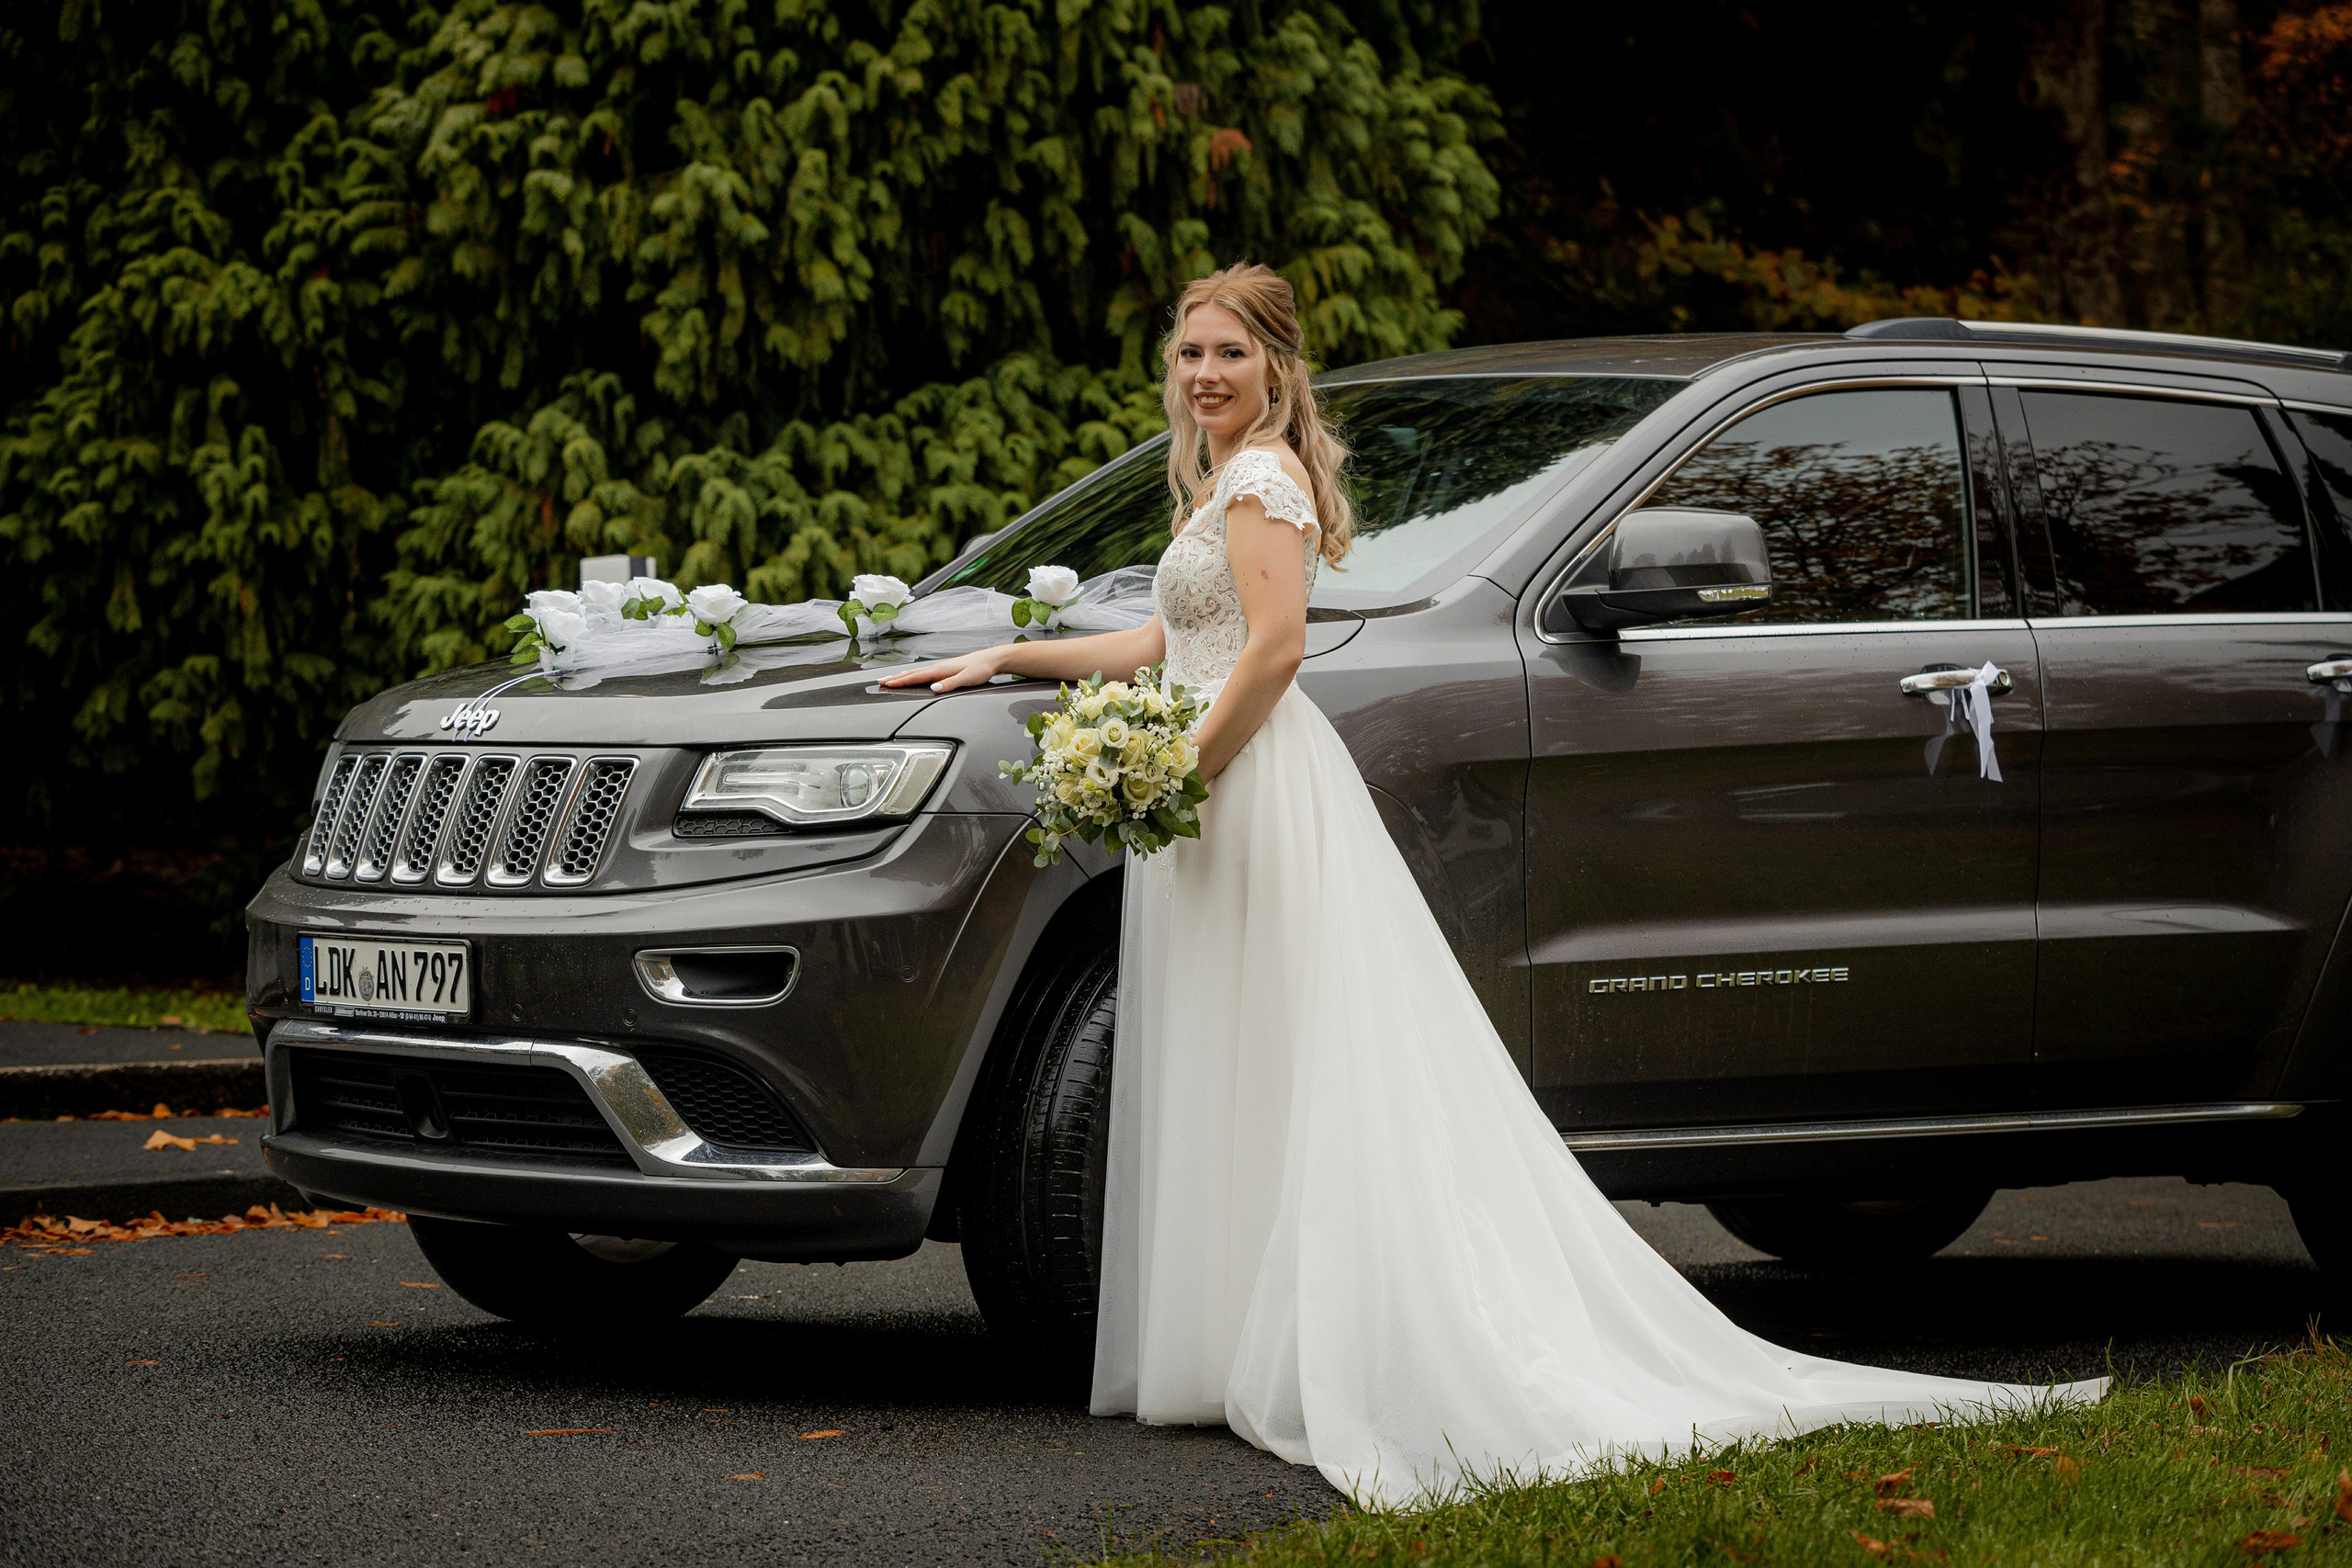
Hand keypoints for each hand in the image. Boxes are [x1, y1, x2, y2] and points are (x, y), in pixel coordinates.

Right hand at [876, 648, 1007, 691]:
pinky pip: (923, 672)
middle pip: (912, 673)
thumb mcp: (967, 679)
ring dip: (901, 675)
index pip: (916, 677)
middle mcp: (938, 667)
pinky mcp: (945, 669)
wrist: (992, 659)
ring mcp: (941, 667)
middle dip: (895, 678)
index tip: (886, 684)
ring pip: (916, 672)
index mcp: (941, 670)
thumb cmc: (981, 669)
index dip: (900, 681)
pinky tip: (911, 675)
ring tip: (889, 678)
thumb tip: (933, 689)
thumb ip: (950, 684)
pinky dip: (912, 674)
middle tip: (879, 681)